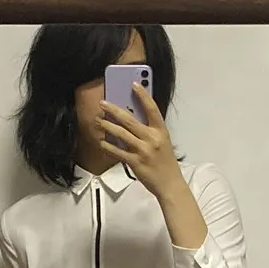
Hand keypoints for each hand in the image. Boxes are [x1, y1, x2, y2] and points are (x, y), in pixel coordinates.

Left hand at [98, 83, 182, 202]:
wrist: (169, 184)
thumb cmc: (165, 162)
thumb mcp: (162, 142)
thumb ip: (150, 130)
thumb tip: (132, 118)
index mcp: (161, 131)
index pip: (152, 109)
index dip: (143, 95)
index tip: (134, 84)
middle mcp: (152, 139)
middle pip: (130, 120)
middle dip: (114, 110)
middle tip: (103, 104)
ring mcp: (142, 151)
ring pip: (121, 134)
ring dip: (107, 126)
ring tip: (99, 121)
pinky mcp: (135, 162)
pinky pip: (118, 151)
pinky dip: (108, 146)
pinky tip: (102, 142)